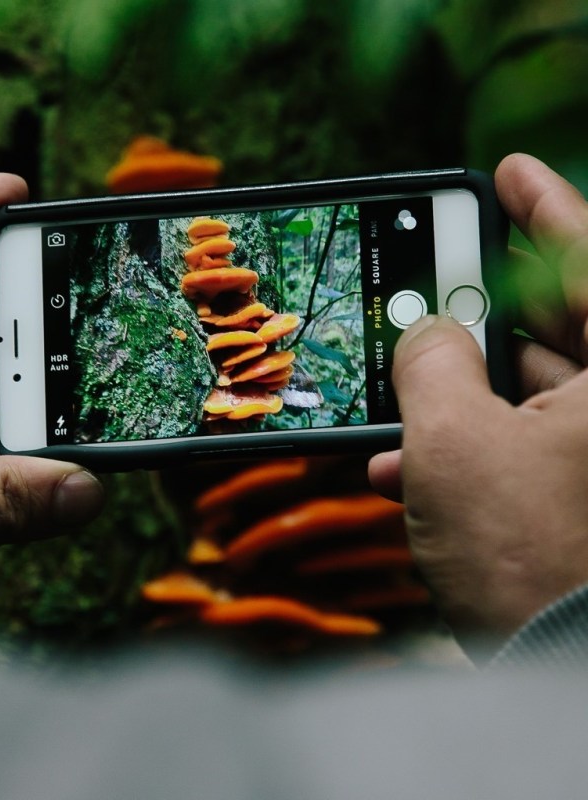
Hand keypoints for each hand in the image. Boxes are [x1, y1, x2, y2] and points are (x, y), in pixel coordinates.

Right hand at [369, 154, 587, 642]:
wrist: (565, 679)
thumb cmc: (530, 557)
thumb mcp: (454, 442)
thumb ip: (430, 364)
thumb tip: (425, 331)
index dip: (542, 205)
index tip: (506, 171)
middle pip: (554, 327)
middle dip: (476, 315)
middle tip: (426, 293)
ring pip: (529, 393)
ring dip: (456, 395)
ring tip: (396, 393)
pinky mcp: (581, 497)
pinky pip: (524, 448)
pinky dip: (469, 450)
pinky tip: (408, 467)